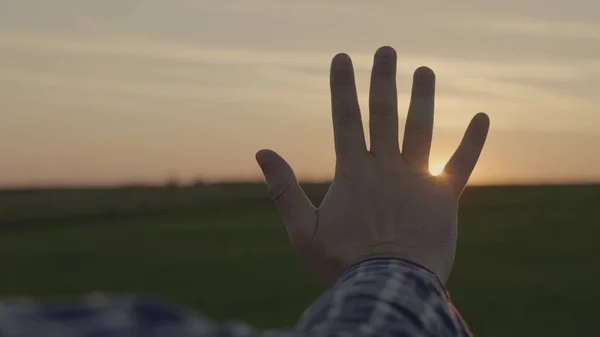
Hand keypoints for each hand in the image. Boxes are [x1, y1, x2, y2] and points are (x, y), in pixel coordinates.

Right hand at [256, 46, 489, 284]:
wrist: (388, 288)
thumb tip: (262, 152)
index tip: (342, 58)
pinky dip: (473, 140)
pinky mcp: (444, 197)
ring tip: (425, 71)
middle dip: (383, 80)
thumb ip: (283, 189)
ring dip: (422, 98)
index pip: (345, 119)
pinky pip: (461, 163)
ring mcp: (417, 179)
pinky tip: (483, 116)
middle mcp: (386, 167)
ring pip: (420, 129)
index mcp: (353, 172)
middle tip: (387, 51)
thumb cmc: (341, 263)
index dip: (342, 87)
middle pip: (384, 114)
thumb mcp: (302, 229)